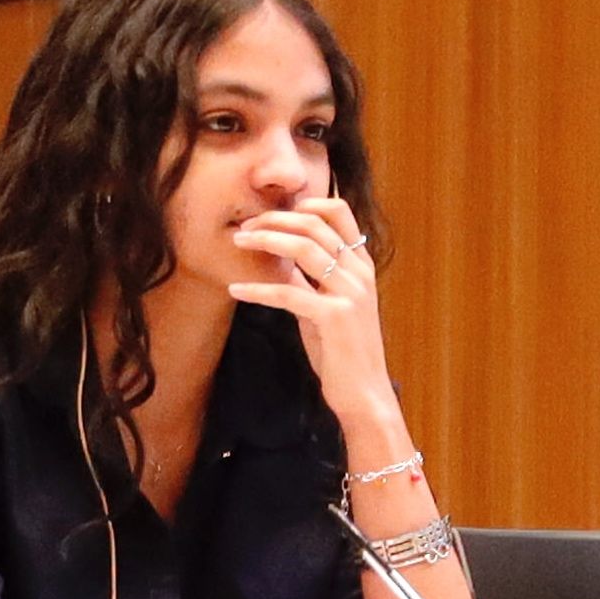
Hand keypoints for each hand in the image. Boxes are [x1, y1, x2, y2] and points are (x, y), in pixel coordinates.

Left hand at [222, 198, 402, 417]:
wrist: (364, 395)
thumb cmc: (343, 353)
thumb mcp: (325, 308)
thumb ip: (310, 282)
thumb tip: (282, 261)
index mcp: (361, 266)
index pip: (340, 212)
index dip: (305, 203)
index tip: (273, 213)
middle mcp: (359, 273)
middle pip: (314, 224)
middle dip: (274, 219)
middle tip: (245, 225)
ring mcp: (350, 294)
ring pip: (303, 248)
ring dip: (265, 240)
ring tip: (237, 242)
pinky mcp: (334, 318)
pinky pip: (288, 292)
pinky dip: (257, 289)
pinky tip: (235, 289)